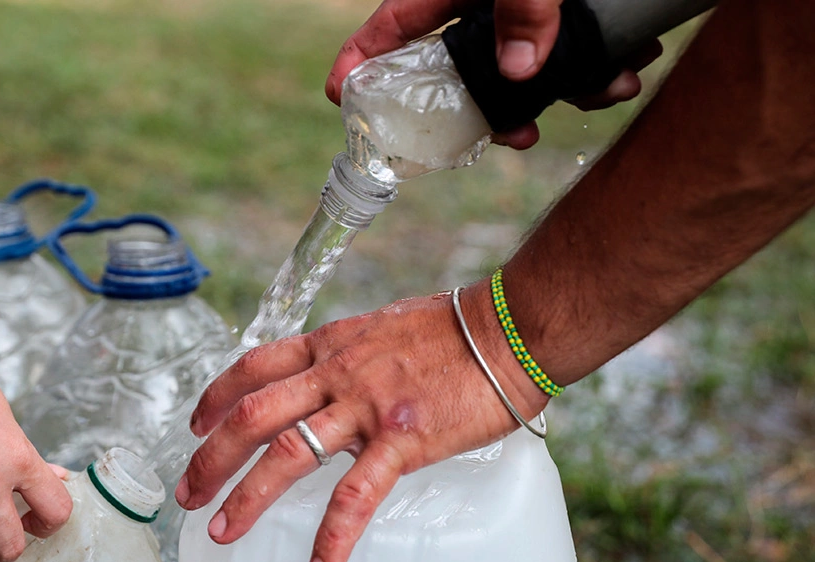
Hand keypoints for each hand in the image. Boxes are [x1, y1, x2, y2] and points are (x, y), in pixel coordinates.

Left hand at [175, 283, 547, 561]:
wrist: (508, 329)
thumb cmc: (454, 330)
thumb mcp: (383, 329)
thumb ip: (350, 356)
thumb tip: (333, 379)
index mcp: (330, 346)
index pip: (254, 366)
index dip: (216, 396)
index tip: (195, 425)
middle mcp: (336, 373)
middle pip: (253, 414)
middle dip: (211, 457)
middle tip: (187, 494)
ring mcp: (365, 406)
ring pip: (288, 452)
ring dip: (247, 496)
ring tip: (221, 532)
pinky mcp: (402, 439)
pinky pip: (357, 493)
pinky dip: (334, 534)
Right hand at [324, 0, 661, 148]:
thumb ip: (523, 10)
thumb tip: (520, 74)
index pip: (389, 30)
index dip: (359, 66)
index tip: (342, 101)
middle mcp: (483, 3)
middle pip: (468, 68)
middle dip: (499, 108)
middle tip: (520, 133)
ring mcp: (525, 10)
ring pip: (532, 66)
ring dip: (572, 88)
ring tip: (612, 86)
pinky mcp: (565, 10)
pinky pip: (575, 49)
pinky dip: (606, 62)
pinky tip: (635, 60)